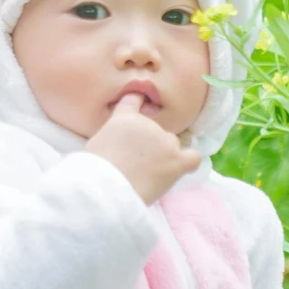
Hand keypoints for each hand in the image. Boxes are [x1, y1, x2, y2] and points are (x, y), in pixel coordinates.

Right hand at [86, 93, 200, 205]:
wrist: (107, 187)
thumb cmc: (95, 170)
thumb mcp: (95, 144)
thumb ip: (111, 136)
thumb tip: (119, 144)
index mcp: (125, 118)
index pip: (134, 100)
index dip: (138, 104)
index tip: (138, 111)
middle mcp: (148, 125)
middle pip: (155, 132)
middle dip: (148, 146)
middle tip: (136, 165)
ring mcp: (165, 142)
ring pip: (171, 146)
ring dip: (163, 157)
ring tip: (149, 175)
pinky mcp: (177, 161)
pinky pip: (193, 158)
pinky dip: (187, 162)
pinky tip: (178, 169)